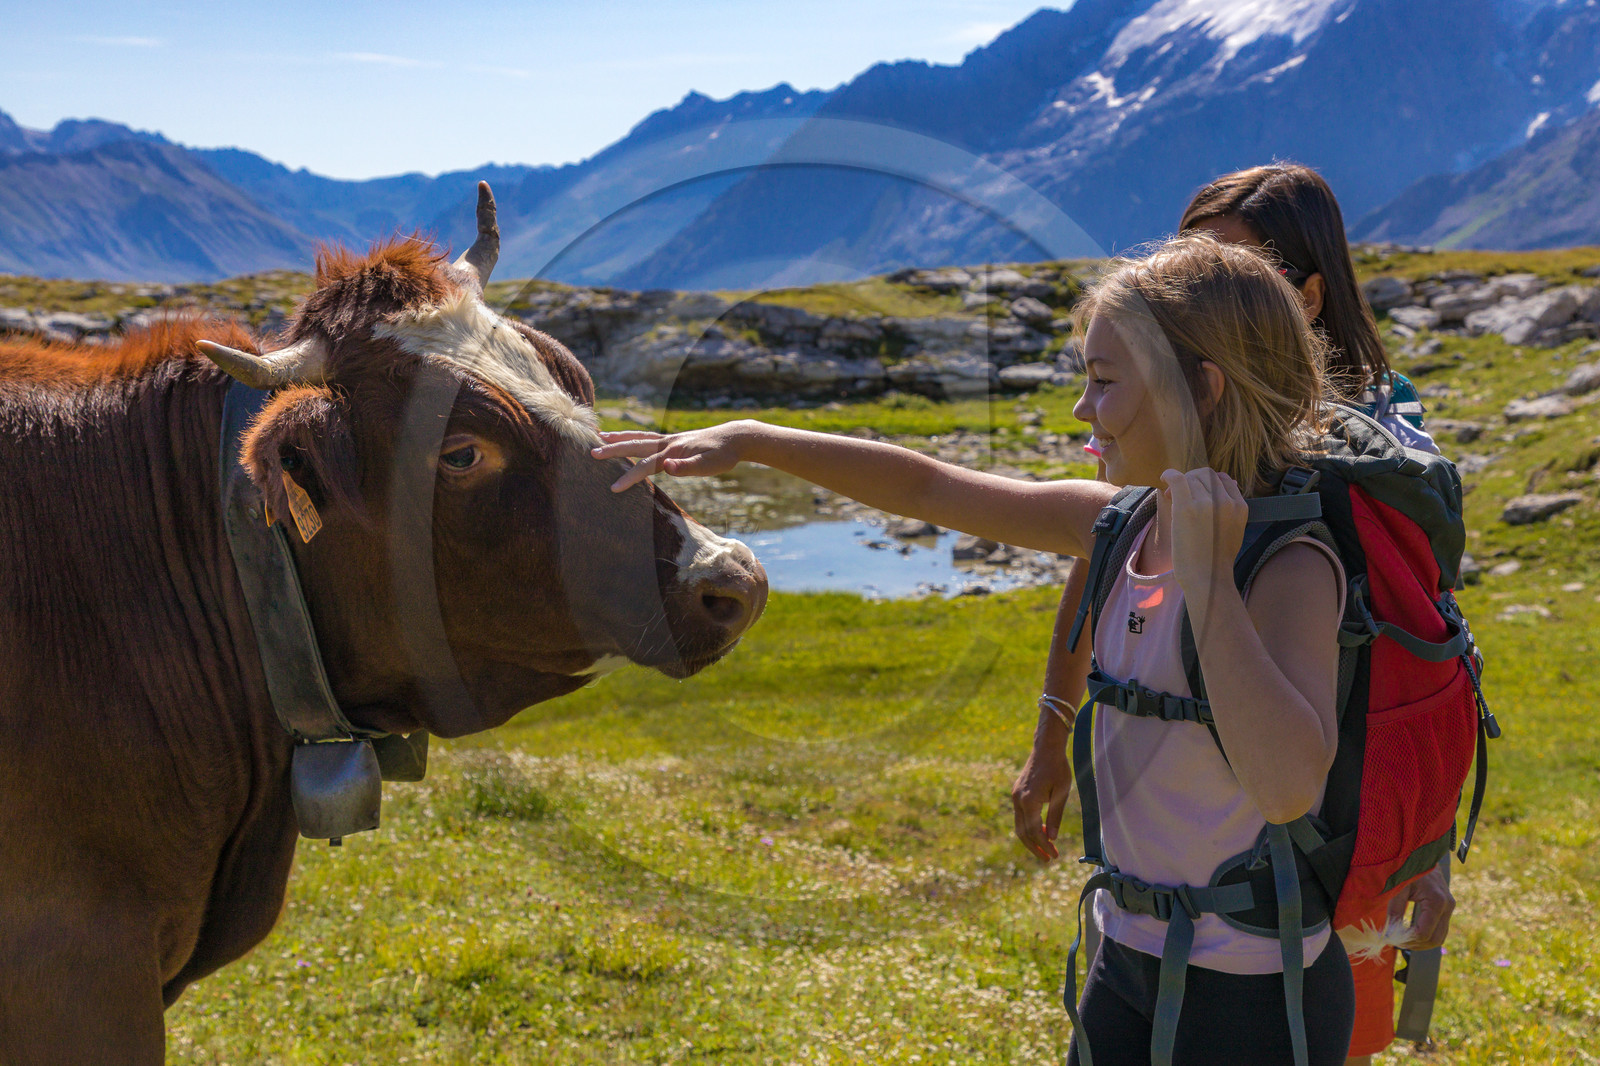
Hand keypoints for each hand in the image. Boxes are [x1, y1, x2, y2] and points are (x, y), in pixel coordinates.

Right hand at [590, 421, 758, 491]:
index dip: (629, 477)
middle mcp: (667, 443)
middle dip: (613, 450)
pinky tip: (628, 440)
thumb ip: (688, 467)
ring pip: (639, 437)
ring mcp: (670, 440)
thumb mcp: (710, 465)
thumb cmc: (723, 455)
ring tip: (600, 436)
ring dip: (619, 438)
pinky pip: (647, 438)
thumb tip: (667, 468)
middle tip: (591, 452)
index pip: (646, 465)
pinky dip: (633, 437)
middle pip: (635, 445)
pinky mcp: (673, 441)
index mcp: (673, 451)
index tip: (613, 488)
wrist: (736, 437)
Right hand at [1011, 710, 1073, 861]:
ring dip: (1031, 839)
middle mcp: (1018, 800)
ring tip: (1045, 849)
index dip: (1044, 845)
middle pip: (1022, 832)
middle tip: (1047, 860)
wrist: (1045, 748)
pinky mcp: (1017, 793)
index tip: (1054, 856)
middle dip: (1035, 848)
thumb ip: (1055, 816)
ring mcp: (1015, 796)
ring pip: (1019, 825)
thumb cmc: (1057, 768)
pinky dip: (1029, 827)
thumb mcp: (1061, 793)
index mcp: (1029, 801)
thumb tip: (1052, 838)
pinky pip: (1020, 816)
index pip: (1035, 831)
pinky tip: (1042, 831)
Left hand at [1161, 467, 1246, 603]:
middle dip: (1192, 481)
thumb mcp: (1236, 529)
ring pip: (1190, 478)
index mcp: (1240, 506)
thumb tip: (1228, 480)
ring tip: (1172, 499)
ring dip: (1180, 485)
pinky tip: (1164, 477)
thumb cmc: (1215, 558)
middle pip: (1205, 476)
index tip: (1196, 493)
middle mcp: (1225, 501)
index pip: (1224, 479)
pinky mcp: (1187, 507)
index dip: (1208, 483)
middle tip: (1179, 496)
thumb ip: (1232, 507)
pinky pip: (1178, 478)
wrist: (1206, 577)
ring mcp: (1206, 503)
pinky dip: (1169, 474)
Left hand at [1389, 863, 1453, 949]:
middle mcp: (1447, 906)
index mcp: (1436, 901)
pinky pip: (1439, 929)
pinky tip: (1410, 933)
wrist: (1422, 851)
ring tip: (1402, 940)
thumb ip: (1395, 909)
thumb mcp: (1398, 886)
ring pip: (1440, 937)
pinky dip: (1426, 935)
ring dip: (1422, 943)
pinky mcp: (1446, 907)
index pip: (1424, 933)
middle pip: (1435, 939)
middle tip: (1396, 943)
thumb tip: (1390, 933)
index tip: (1391, 939)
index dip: (1407, 940)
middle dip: (1415, 945)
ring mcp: (1449, 907)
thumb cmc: (1408, 866)